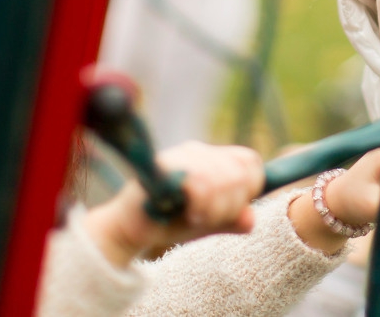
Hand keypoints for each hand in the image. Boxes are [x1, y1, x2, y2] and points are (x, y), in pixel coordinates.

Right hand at [84, 141, 264, 267]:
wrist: (129, 230)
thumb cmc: (169, 222)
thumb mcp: (208, 222)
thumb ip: (231, 219)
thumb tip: (250, 217)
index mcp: (210, 157)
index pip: (249, 160)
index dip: (251, 186)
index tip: (234, 208)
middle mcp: (197, 150)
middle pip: (239, 172)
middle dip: (231, 205)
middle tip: (209, 219)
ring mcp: (180, 156)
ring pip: (221, 179)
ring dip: (215, 210)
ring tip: (197, 219)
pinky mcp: (165, 168)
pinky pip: (200, 185)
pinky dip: (201, 208)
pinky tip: (189, 217)